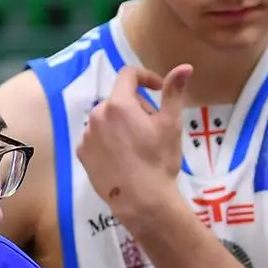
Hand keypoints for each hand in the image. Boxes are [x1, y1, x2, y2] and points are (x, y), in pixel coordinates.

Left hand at [76, 63, 193, 235]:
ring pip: (106, 119)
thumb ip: (174, 92)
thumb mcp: (171, 124)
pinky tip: (122, 157)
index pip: (128, 75)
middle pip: (118, 99)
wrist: (140, 200)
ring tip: (137, 145)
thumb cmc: (158, 160)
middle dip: (136, 106)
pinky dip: (108, 140)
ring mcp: (86, 135)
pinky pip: (96, 137)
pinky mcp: (82, 154)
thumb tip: (185, 67)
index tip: (158, 90)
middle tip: (152, 127)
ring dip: (121, 123)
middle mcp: (97, 115)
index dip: (146, 77)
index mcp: (118, 104)